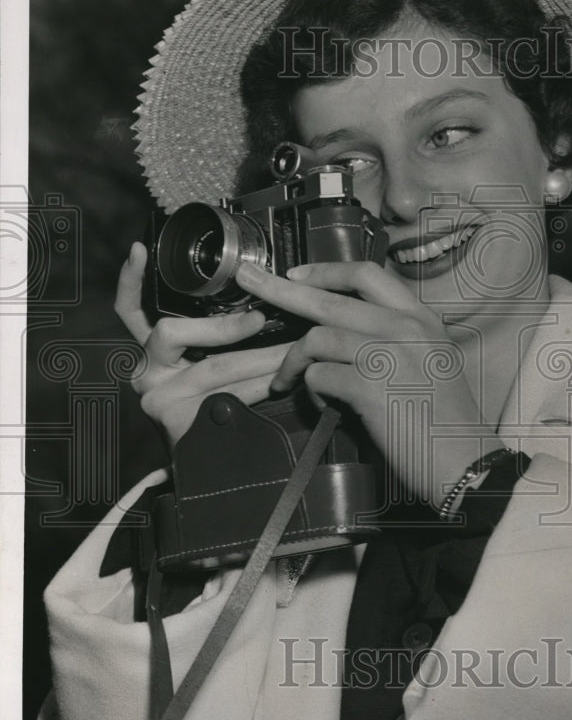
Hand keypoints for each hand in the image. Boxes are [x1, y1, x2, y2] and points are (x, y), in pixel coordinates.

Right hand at [115, 242, 291, 446]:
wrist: (211, 469)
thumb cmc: (210, 407)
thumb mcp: (199, 367)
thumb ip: (207, 340)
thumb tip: (255, 309)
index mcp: (150, 353)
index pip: (130, 310)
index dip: (131, 281)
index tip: (140, 251)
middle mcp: (147, 372)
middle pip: (176, 333)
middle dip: (228, 327)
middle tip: (264, 319)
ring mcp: (159, 398)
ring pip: (214, 367)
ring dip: (261, 358)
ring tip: (292, 351)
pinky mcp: (178, 423)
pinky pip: (229, 397)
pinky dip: (259, 388)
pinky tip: (279, 382)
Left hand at [234, 261, 502, 507]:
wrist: (463, 460)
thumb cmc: (445, 419)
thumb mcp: (432, 359)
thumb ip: (397, 337)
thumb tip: (348, 329)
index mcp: (421, 317)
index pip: (367, 275)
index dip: (326, 271)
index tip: (297, 274)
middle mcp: (405, 327)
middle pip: (329, 299)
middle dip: (281, 290)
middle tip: (250, 279)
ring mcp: (388, 354)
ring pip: (317, 339)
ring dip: (294, 362)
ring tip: (285, 381)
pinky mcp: (370, 386)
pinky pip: (319, 377)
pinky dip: (310, 392)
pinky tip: (322, 405)